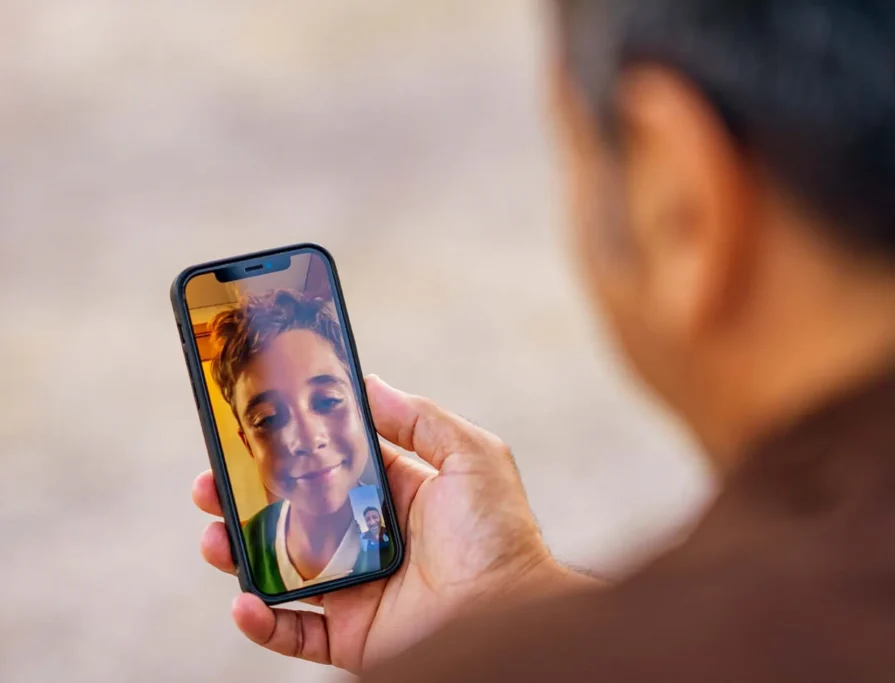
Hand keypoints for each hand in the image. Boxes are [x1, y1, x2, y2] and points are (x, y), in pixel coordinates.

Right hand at [192, 376, 573, 672]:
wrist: (509, 617)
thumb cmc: (497, 534)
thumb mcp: (469, 455)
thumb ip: (419, 418)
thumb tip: (368, 383)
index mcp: (395, 495)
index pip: (328, 466)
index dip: (289, 450)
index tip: (250, 430)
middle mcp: (369, 540)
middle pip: (292, 516)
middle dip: (245, 500)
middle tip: (210, 484)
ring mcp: (356, 589)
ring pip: (281, 570)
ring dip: (239, 554)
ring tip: (213, 538)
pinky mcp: (350, 636)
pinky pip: (293, 632)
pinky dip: (261, 621)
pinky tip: (244, 601)